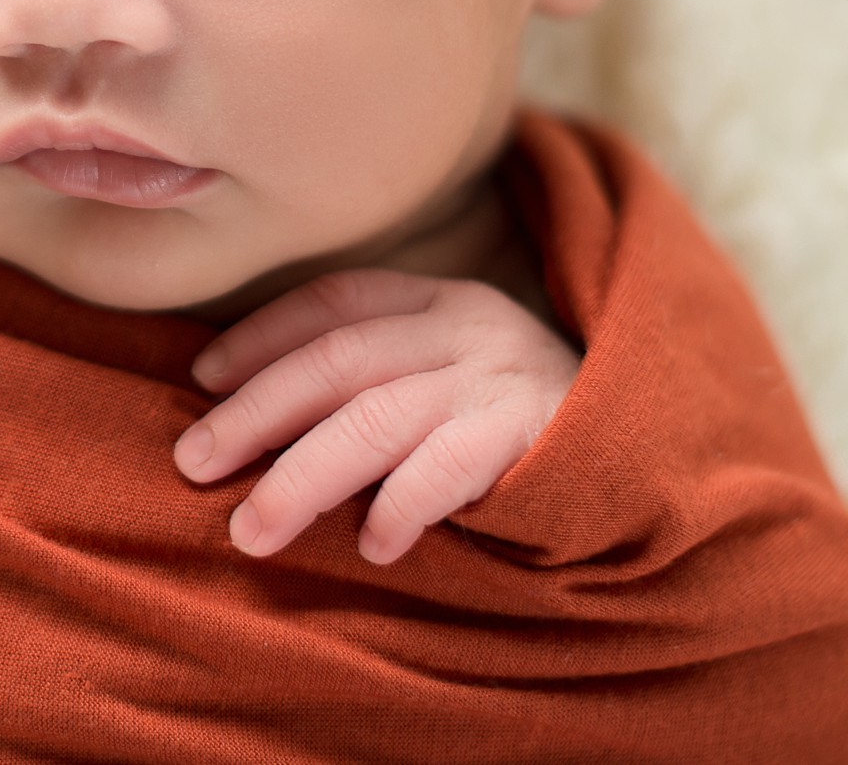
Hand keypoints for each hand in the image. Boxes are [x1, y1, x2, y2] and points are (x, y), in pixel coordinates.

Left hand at [173, 268, 578, 564]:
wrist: (654, 451)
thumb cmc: (520, 422)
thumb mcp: (450, 373)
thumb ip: (375, 376)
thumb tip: (248, 416)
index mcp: (439, 300)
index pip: (334, 301)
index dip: (260, 335)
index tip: (201, 377)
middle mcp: (466, 328)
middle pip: (336, 360)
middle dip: (254, 413)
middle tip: (193, 463)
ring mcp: (499, 379)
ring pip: (375, 419)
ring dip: (300, 477)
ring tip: (252, 528)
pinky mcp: (534, 438)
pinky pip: (448, 468)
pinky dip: (399, 506)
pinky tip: (373, 546)